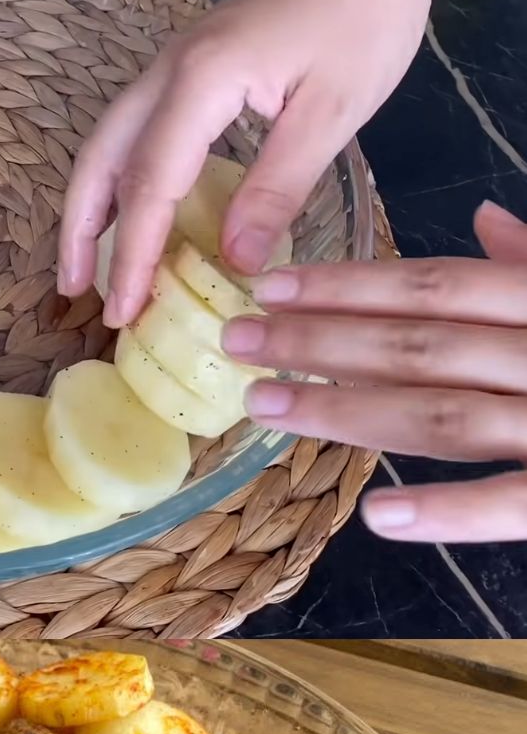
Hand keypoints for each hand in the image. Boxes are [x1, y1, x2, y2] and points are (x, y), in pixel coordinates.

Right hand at [58, 0, 431, 326]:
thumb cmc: (364, 17)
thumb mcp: (332, 111)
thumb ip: (278, 189)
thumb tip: (235, 262)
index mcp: (200, 83)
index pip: (148, 187)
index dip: (131, 256)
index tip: (121, 312)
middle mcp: (169, 73)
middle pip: (101, 160)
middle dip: (80, 231)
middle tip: (75, 293)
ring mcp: (174, 66)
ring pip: (108, 143)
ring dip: (89, 205)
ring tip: (86, 264)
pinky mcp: (191, 67)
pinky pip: (135, 131)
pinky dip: (118, 179)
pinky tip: (130, 211)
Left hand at [230, 202, 526, 543]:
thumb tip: (480, 216)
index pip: (436, 286)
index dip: (349, 285)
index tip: (270, 284)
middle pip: (419, 344)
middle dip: (320, 340)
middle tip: (235, 340)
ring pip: (444, 415)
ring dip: (348, 412)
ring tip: (267, 407)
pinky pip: (514, 504)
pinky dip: (449, 510)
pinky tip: (374, 517)